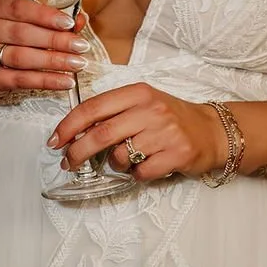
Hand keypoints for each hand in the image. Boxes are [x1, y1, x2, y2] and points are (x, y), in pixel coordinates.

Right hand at [0, 0, 79, 100]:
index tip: (70, 23)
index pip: (20, 8)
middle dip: (56, 40)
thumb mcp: (25, 24)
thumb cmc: (8, 40)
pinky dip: (46, 80)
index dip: (46, 15)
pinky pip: (20, 79)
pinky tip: (65, 81)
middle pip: (23, 33)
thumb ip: (52, 21)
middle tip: (81, 46)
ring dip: (53, 61)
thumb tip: (81, 20)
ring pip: (22, 56)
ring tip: (77, 63)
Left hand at [49, 80, 225, 180]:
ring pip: (120, 156)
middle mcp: (151, 110)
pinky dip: (137, 174)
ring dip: (116, 164)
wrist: (212, 130)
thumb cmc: (170, 118)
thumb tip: (74, 133)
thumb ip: (112, 113)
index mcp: (138, 93)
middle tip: (68, 163)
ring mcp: (165, 132)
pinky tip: (148, 166)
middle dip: (77, 152)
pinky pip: (141, 172)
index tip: (55, 141)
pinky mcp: (177, 155)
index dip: (68, 126)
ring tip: (128, 159)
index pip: (93, 108)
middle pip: (101, 134)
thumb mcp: (142, 104)